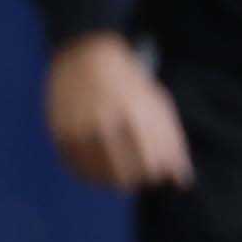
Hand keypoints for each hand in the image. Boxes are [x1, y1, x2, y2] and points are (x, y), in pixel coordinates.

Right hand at [46, 33, 190, 193]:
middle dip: (135, 179)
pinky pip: (76, 170)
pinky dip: (89, 175)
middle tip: (135, 173)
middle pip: (125, 176)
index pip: (151, 166)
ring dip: (112, 180)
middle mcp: (103, 125)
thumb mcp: (158, 107)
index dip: (155, 173)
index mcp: (134, 117)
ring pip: (99, 177)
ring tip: (119, 174)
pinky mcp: (59, 135)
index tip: (154, 169)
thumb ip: (173, 144)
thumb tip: (182, 182)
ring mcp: (78, 131)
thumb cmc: (131, 86)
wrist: (85, 59)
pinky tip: (99, 169)